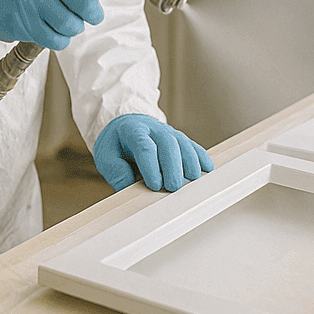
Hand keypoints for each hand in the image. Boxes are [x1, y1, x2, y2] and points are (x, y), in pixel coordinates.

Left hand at [94, 114, 213, 192]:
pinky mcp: (179, 138)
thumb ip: (115, 171)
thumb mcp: (106, 156)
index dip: (151, 165)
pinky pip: (192, 145)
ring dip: (189, 161)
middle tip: (174, 188)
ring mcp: (168, 131)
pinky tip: (207, 168)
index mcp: (132, 130)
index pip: (144, 146)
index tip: (155, 185)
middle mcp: (153, 128)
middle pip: (167, 143)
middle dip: (173, 166)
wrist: (126, 125)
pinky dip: (200, 156)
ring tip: (192, 180)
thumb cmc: (116, 144)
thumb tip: (129, 186)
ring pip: (182, 142)